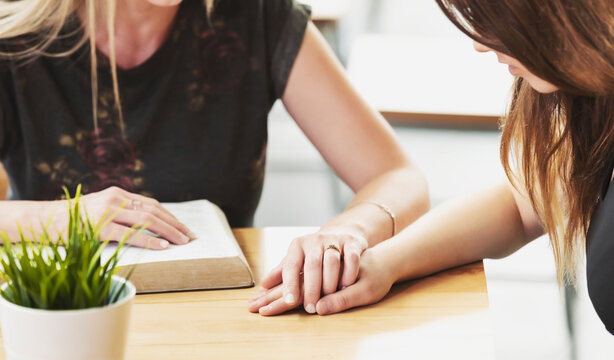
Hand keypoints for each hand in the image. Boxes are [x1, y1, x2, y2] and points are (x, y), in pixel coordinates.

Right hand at [76, 186, 193, 248]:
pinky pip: (130, 234)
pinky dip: (149, 240)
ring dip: (168, 232)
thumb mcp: (100, 207)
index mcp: (117, 193)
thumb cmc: (73, 218)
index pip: (151, 203)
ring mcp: (107, 212)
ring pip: (146, 220)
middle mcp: (115, 199)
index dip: (170, 216)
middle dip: (175, 224)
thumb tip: (146, 223)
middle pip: (153, 210)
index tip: (183, 227)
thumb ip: (120, 211)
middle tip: (189, 236)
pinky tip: (163, 245)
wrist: (43, 219)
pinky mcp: (99, 227)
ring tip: (182, 241)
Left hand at [249, 247, 395, 315]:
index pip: (291, 265)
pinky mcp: (351, 242)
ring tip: (327, 300)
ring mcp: (334, 240)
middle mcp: (314, 241)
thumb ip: (281, 273)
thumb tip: (261, 287)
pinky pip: (351, 256)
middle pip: (311, 265)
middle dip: (311, 288)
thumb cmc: (314, 252)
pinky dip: (348, 272)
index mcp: (297, 246)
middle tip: (310, 308)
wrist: (341, 233)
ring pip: (331, 260)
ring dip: (329, 281)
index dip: (290, 283)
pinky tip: (345, 286)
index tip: (289, 301)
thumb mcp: (297, 259)